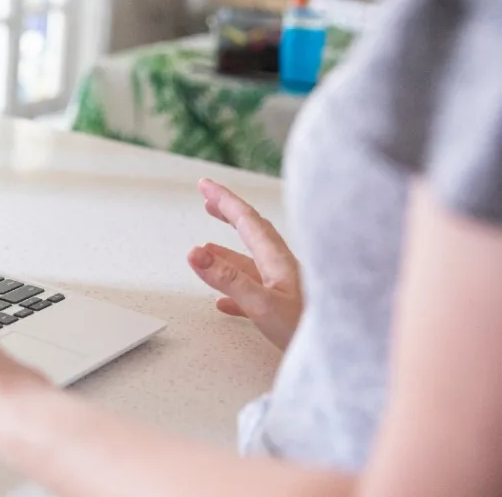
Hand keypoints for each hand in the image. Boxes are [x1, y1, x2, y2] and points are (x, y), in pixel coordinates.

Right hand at [187, 179, 302, 350]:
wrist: (344, 353)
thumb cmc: (309, 330)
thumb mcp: (262, 304)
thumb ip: (228, 279)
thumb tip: (196, 253)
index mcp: (277, 260)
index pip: (247, 220)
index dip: (224, 200)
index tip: (205, 185)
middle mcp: (282, 268)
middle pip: (251, 232)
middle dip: (229, 214)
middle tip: (208, 200)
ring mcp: (285, 288)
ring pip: (251, 262)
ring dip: (227, 252)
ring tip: (206, 248)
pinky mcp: (284, 311)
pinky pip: (253, 292)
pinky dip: (234, 290)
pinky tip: (223, 302)